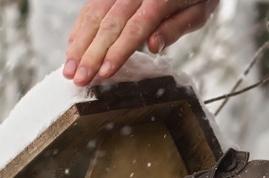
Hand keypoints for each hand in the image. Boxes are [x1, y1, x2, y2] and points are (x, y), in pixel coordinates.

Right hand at [64, 0, 218, 85]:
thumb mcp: (199, 11)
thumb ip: (176, 28)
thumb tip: (153, 45)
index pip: (134, 29)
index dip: (117, 52)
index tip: (103, 73)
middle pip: (109, 24)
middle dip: (91, 54)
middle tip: (78, 79)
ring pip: (94, 14)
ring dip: (79, 44)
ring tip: (69, 69)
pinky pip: (91, 6)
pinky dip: (80, 28)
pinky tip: (72, 47)